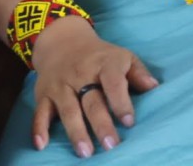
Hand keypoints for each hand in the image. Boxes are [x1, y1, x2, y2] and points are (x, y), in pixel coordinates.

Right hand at [27, 18, 159, 155]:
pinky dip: (38, 129)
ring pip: (68, 110)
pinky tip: (41, 145)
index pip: (114, 83)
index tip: (129, 122)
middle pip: (92, 101)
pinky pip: (40, 112)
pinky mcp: (43, 94)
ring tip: (85, 152)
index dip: (121, 102)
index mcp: (105, 64)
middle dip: (101, 124)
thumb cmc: (100, 55)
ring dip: (76, 132)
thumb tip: (154, 87)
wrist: (63, 41)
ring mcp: (61, 84)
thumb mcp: (123, 56)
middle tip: (110, 145)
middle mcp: (81, 74)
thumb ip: (138, 72)